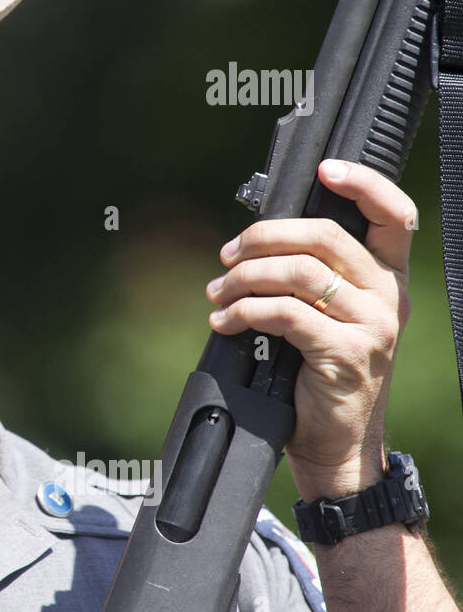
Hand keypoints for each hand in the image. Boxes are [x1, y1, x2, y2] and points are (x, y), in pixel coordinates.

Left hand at [204, 159, 414, 499]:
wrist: (333, 444)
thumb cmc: (317, 375)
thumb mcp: (322, 317)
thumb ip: (309, 276)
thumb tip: (254, 239)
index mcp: (385, 279)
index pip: (394, 216)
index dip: (363, 183)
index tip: (326, 167)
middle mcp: (387, 296)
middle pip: (324, 236)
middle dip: (263, 237)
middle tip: (227, 255)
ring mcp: (372, 325)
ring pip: (299, 272)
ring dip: (245, 277)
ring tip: (218, 294)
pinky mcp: (345, 353)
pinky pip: (284, 314)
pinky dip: (244, 312)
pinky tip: (225, 321)